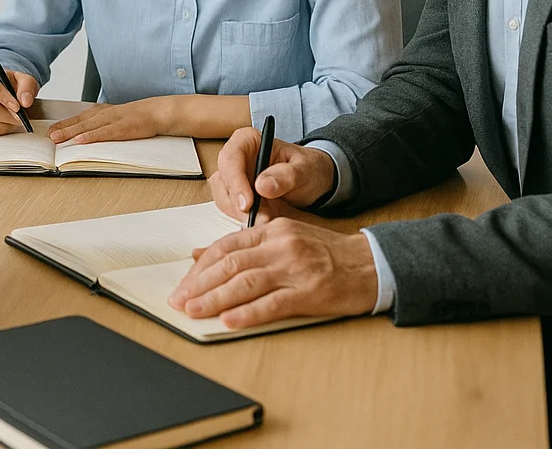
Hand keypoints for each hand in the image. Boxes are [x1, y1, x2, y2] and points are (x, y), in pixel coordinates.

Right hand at [0, 65, 38, 135]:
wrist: (0, 90)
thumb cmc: (9, 84)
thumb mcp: (22, 79)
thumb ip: (27, 87)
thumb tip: (25, 101)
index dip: (3, 98)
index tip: (17, 107)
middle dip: (6, 115)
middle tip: (19, 117)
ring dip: (3, 124)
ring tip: (13, 119)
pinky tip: (4, 123)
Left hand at [47, 97, 169, 144]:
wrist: (156, 112)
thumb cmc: (135, 117)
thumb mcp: (114, 118)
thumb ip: (99, 125)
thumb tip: (83, 135)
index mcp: (101, 112)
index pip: (78, 118)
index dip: (63, 124)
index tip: (49, 131)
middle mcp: (104, 114)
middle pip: (80, 122)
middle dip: (63, 129)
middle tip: (49, 136)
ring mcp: (113, 120)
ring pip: (88, 127)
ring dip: (71, 132)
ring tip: (58, 138)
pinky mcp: (122, 128)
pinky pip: (104, 133)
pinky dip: (91, 136)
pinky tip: (81, 140)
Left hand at [166, 219, 378, 327]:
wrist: (371, 264)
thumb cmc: (325, 253)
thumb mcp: (282, 238)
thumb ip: (244, 245)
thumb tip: (200, 255)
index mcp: (272, 230)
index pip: (226, 247)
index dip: (200, 267)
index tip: (183, 284)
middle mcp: (280, 246)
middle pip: (230, 264)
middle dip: (199, 284)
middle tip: (179, 301)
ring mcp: (295, 269)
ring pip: (246, 283)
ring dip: (215, 299)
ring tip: (194, 311)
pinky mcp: (311, 292)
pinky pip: (273, 303)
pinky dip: (248, 312)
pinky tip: (229, 320)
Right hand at [209, 128, 337, 223]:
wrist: (314, 182)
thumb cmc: (308, 168)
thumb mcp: (305, 170)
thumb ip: (286, 176)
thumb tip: (262, 185)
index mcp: (247, 140)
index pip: (230, 158)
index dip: (235, 182)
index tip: (247, 203)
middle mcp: (236, 158)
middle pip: (223, 181)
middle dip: (239, 204)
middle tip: (260, 220)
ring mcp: (234, 177)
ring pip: (223, 198)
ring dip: (242, 214)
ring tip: (267, 220)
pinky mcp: (235, 195)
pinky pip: (231, 210)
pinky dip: (245, 218)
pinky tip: (263, 220)